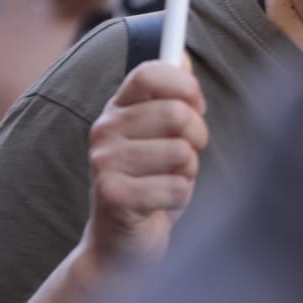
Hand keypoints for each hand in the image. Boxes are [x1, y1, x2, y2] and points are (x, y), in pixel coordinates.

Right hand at [80, 60, 207, 267]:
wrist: (119, 244)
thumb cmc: (148, 183)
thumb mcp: (160, 136)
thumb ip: (171, 97)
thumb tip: (183, 57)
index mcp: (117, 108)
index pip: (150, 73)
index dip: (184, 85)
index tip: (196, 104)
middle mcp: (105, 130)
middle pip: (177, 113)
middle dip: (197, 137)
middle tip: (188, 155)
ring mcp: (105, 163)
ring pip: (181, 152)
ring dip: (187, 173)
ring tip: (169, 182)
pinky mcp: (113, 196)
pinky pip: (177, 187)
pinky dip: (180, 198)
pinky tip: (162, 204)